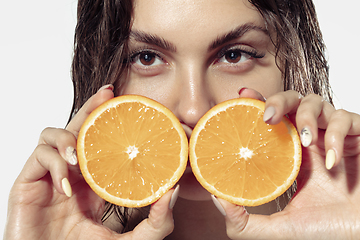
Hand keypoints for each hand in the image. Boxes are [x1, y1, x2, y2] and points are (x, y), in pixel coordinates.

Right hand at [4, 85, 174, 239]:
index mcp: (94, 181)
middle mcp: (72, 173)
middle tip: (108, 93)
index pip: (103, 143)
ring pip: (53, 135)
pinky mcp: (28, 183)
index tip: (130, 105)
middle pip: (79, 127)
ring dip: (68, 137)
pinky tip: (67, 185)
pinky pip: (39, 156)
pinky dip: (55, 163)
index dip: (113, 122)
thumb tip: (174, 192)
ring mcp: (50, 176)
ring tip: (80, 155)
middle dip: (92, 107)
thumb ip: (156, 223)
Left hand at [215, 90, 359, 238]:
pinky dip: (336, 136)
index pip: (271, 120)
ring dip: (306, 116)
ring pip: (316, 101)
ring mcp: (333, 137)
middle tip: (267, 117)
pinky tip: (331, 160)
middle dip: (278, 101)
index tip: (241, 96)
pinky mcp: (357, 137)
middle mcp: (310, 141)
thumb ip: (245, 222)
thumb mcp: (279, 228)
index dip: (257, 104)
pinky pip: (345, 119)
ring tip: (306, 142)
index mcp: (291, 155)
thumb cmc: (328, 231)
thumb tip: (217, 199)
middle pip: (291, 101)